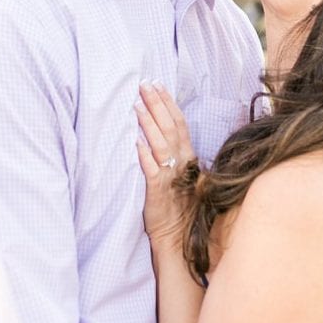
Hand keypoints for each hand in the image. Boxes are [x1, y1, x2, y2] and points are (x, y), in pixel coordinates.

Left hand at [133, 81, 194, 242]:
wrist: (178, 237)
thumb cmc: (176, 207)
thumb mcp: (178, 176)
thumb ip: (171, 155)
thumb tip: (154, 134)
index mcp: (187, 158)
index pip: (178, 123)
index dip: (168, 103)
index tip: (157, 84)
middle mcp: (182, 164)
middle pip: (170, 127)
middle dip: (157, 104)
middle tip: (144, 84)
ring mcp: (171, 177)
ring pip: (161, 144)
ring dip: (149, 123)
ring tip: (136, 104)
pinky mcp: (158, 191)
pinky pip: (152, 170)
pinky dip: (144, 155)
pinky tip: (135, 141)